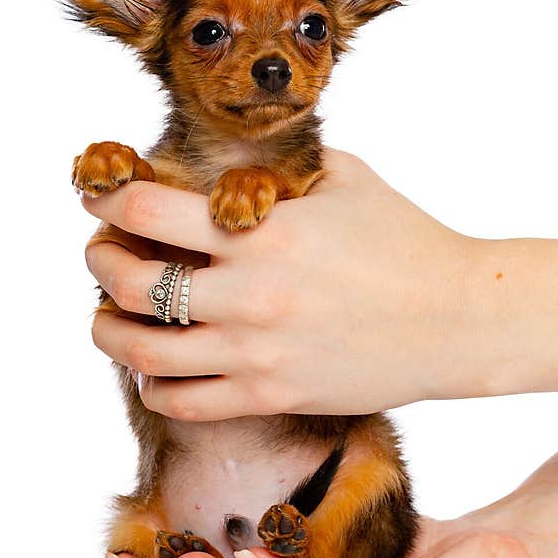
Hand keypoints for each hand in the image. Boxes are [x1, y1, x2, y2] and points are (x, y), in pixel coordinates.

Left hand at [82, 149, 482, 419]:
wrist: (458, 320)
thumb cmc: (407, 242)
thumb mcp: (346, 177)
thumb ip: (282, 166)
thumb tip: (236, 154)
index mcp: (264, 232)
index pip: (145, 211)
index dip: (106, 198)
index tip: (100, 194)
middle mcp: (249, 296)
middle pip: (127, 284)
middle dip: (99, 261)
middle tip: (101, 252)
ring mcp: (256, 354)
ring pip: (141, 354)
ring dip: (106, 331)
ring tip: (106, 319)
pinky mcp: (270, 396)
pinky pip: (182, 403)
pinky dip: (152, 385)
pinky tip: (156, 368)